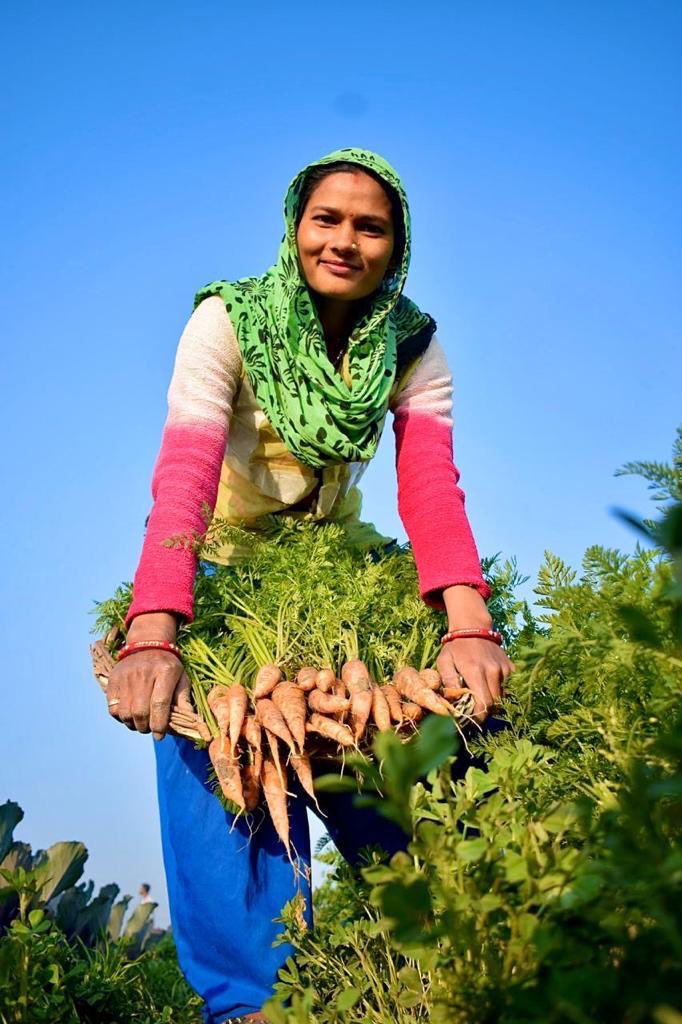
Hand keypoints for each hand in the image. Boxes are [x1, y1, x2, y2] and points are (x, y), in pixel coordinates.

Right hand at [106, 611, 182, 738]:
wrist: (147, 644)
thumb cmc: (168, 666)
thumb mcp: (182, 677)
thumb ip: (184, 699)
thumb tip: (190, 720)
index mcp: (165, 672)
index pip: (160, 704)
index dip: (159, 724)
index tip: (160, 735)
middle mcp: (144, 673)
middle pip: (140, 711)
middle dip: (145, 727)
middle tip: (150, 728)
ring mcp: (126, 676)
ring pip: (125, 713)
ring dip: (133, 724)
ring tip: (140, 722)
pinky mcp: (113, 680)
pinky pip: (112, 708)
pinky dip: (121, 717)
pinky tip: (129, 714)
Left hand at [436, 637, 514, 723]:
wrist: (473, 627)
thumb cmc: (455, 647)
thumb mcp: (444, 662)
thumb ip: (448, 682)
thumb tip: (453, 703)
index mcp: (475, 671)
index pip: (484, 704)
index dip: (479, 716)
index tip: (471, 720)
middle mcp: (493, 671)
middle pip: (495, 704)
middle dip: (485, 712)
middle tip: (474, 712)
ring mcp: (504, 669)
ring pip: (502, 697)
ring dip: (492, 702)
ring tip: (480, 698)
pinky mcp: (511, 667)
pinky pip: (507, 687)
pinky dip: (498, 691)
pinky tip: (487, 685)